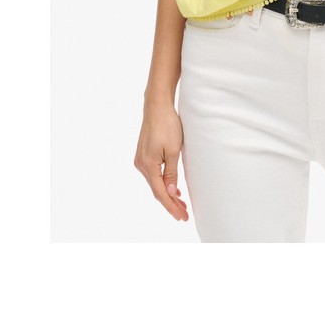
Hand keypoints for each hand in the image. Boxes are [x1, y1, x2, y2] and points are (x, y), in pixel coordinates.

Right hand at [134, 102, 189, 221]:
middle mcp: (140, 165)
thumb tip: (170, 193)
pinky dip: (163, 183)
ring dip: (168, 194)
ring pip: (155, 183)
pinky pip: (153, 175)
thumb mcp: (173, 150)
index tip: (182, 217)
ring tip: (181, 205)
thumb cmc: (167, 125)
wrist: (157, 106)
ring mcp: (140, 160)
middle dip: (171, 203)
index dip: (171, 207)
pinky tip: (173, 189)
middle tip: (184, 215)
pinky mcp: (143, 155)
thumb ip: (171, 173)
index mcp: (148, 166)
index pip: (160, 193)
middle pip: (157, 190)